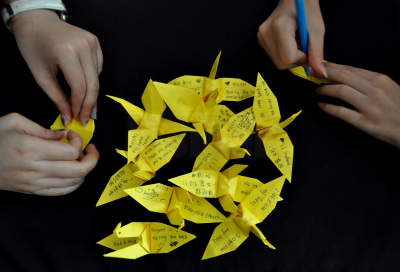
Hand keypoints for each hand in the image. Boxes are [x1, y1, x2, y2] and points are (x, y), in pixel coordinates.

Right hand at [0, 113, 99, 194]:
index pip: (71, 152)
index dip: (79, 142)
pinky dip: (76, 182)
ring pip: (74, 183)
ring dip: (85, 170)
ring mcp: (35, 183)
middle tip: (90, 149)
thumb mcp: (14, 122)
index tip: (72, 136)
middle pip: (79, 170)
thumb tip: (64, 136)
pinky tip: (75, 172)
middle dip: (92, 159)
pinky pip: (63, 192)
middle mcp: (35, 169)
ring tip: (82, 159)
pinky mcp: (34, 191)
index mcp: (30, 149)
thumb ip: (43, 129)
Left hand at [10, 9, 102, 125]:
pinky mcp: (95, 41)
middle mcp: (83, 46)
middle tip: (86, 118)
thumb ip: (57, 98)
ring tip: (84, 105)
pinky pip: (98, 67)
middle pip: (93, 84)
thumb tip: (69, 116)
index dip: (79, 106)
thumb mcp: (41, 75)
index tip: (77, 118)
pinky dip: (92, 79)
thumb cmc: (34, 46)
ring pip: (97, 77)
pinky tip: (84, 84)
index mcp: (66, 52)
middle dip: (90, 105)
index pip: (80, 87)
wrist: (36, 21)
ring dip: (92, 93)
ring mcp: (91, 42)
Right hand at [257, 0, 326, 76]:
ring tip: (296, 42)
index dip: (301, 59)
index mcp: (278, 27)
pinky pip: (274, 57)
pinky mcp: (261, 39)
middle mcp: (265, 33)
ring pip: (277, 62)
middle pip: (281, 64)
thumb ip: (317, 52)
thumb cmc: (306, 9)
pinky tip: (289, 42)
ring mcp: (261, 36)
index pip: (288, 59)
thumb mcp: (317, 29)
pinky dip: (284, 54)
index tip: (308, 50)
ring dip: (290, 57)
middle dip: (296, 60)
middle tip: (304, 46)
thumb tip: (319, 71)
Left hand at [316, 62, 399, 148]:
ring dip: (325, 89)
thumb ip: (369, 81)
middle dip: (324, 73)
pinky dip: (328, 107)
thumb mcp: (388, 88)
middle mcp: (375, 91)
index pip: (350, 69)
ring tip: (318, 90)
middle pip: (343, 76)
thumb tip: (345, 74)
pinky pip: (341, 112)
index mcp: (380, 80)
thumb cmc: (398, 108)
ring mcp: (370, 107)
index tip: (320, 66)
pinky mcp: (365, 122)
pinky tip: (322, 105)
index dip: (332, 67)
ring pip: (341, 91)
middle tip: (312, 74)